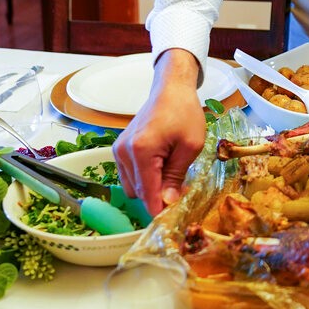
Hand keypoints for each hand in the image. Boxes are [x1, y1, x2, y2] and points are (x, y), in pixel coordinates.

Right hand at [113, 49, 207, 214]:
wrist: (170, 89)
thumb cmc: (184, 112)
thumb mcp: (190, 146)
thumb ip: (176, 176)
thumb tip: (168, 203)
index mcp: (141, 152)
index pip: (147, 194)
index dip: (159, 210)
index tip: (172, 219)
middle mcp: (123, 153)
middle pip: (138, 193)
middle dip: (157, 195)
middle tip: (180, 188)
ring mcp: (118, 151)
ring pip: (132, 187)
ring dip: (150, 186)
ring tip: (172, 169)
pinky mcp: (119, 148)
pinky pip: (129, 175)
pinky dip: (144, 176)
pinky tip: (161, 164)